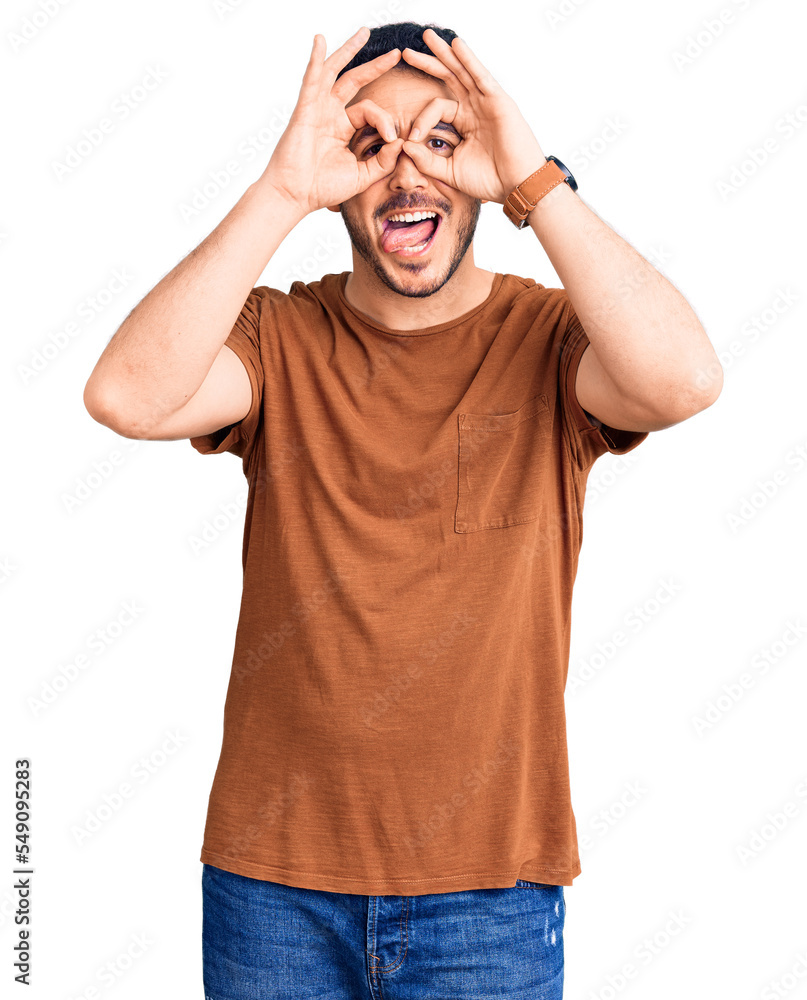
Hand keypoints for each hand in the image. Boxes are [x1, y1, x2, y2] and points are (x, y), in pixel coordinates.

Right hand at [260, 27, 406, 214]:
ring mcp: (317, 109)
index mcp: (342, 127)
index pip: (370, 112)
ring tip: (364, 33)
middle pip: (354, 81)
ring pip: (335, 72)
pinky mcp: (305, 110)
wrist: (296, 195)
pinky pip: (312, 80)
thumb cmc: (322, 188)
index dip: (385, 121)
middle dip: (375, 66)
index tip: (392, 139)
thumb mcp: (361, 176)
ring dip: (349, 51)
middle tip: (396, 53)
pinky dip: (315, 60)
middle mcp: (330, 114)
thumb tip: (401, 142)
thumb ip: (382, 161)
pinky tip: (319, 41)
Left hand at [396, 30, 546, 203]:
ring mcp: (487, 102)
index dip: (421, 120)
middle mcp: (475, 108)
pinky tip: (456, 45)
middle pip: (448, 78)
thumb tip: (404, 145)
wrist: (516, 186)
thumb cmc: (489, 181)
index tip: (411, 138)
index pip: (436, 108)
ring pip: (461, 71)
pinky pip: (480, 76)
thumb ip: (427, 160)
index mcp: (464, 122)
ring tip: (426, 36)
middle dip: (429, 63)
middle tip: (406, 52)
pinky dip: (468, 60)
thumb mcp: (450, 171)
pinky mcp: (498, 101)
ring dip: (444, 53)